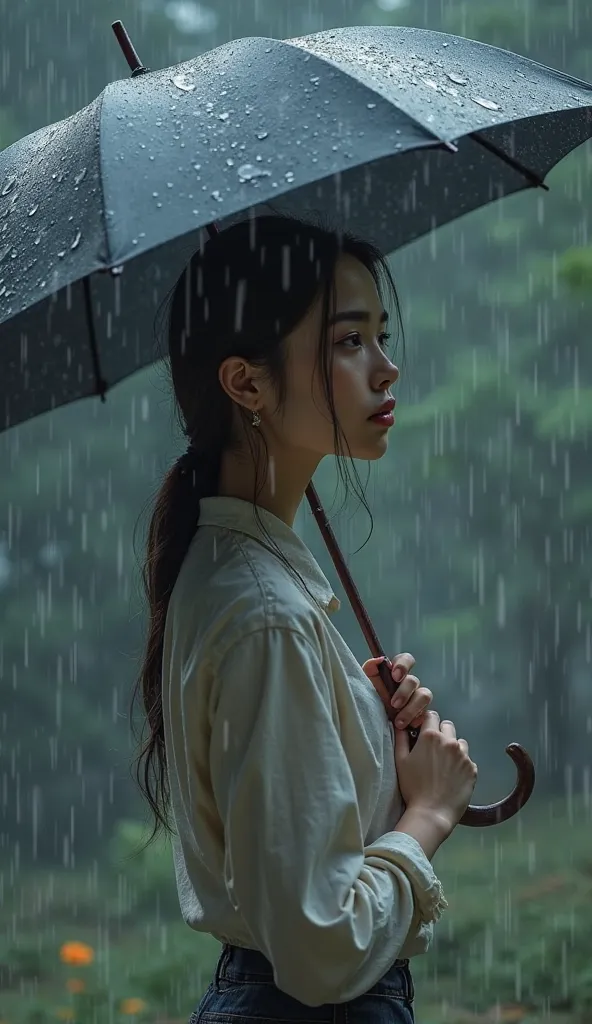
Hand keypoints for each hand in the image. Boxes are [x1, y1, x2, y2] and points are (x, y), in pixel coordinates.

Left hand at [362, 652, 432, 729]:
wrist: (373, 725)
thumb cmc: (369, 702)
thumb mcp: (365, 685)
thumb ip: (370, 669)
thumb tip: (379, 659)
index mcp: (395, 673)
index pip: (406, 660)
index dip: (403, 665)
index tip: (395, 676)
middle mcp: (408, 684)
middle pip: (414, 680)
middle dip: (404, 692)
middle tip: (394, 704)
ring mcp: (417, 698)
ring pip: (424, 696)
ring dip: (412, 708)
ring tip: (399, 721)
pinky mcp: (422, 713)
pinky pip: (427, 713)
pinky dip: (418, 719)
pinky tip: (409, 726)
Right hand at [394, 710, 477, 828]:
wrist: (432, 813)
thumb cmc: (412, 787)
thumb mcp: (400, 761)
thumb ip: (400, 738)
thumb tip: (400, 723)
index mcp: (431, 736)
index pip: (431, 716)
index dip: (426, 723)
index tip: (422, 733)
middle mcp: (450, 741)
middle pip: (447, 726)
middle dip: (440, 733)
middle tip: (433, 750)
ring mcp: (464, 755)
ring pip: (459, 742)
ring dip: (452, 748)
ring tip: (444, 764)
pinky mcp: (473, 769)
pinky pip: (467, 760)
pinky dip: (460, 764)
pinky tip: (452, 777)